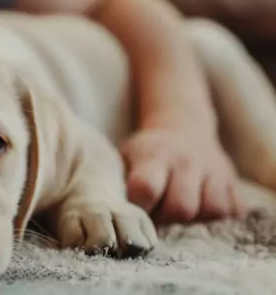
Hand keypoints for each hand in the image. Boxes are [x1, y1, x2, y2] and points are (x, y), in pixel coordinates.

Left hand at [120, 127, 243, 224]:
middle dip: (167, 218)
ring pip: (213, 211)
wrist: (181, 128)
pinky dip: (217, 216)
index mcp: (154, 156)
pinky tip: (200, 206)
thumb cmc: (146, 152)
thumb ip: (118, 182)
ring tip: (180, 208)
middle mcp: (186, 162)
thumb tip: (114, 214)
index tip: (135, 208)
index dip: (139, 207)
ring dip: (195, 219)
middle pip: (182, 208)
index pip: (146, 188)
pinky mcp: (232, 181)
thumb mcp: (125, 157)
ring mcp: (213, 170)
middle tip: (158, 211)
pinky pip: (233, 210)